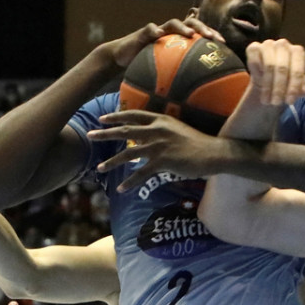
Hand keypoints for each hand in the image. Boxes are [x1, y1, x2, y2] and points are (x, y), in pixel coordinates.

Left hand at [87, 110, 221, 191]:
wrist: (213, 153)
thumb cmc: (198, 144)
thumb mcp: (178, 130)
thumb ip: (162, 131)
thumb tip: (148, 137)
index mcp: (161, 120)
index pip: (133, 115)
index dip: (116, 116)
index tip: (102, 118)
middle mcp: (157, 130)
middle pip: (125, 131)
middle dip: (105, 134)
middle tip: (90, 135)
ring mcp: (159, 146)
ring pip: (129, 154)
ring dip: (112, 162)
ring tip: (100, 169)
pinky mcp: (163, 162)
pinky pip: (141, 174)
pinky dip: (130, 182)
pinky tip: (121, 188)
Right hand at [101, 17, 224, 69]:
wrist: (124, 57)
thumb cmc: (147, 68)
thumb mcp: (165, 75)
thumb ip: (179, 80)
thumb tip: (197, 101)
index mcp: (181, 41)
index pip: (201, 34)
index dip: (213, 36)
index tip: (224, 45)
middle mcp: (172, 33)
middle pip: (192, 23)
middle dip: (203, 28)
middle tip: (211, 38)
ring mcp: (159, 30)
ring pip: (174, 23)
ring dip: (183, 27)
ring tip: (190, 34)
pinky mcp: (144, 32)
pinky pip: (150, 29)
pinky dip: (155, 31)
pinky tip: (159, 34)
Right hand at [245, 39, 304, 105]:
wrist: (266, 80)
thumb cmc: (283, 81)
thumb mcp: (293, 87)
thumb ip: (299, 88)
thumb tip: (304, 92)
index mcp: (297, 52)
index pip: (298, 69)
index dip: (294, 86)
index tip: (289, 101)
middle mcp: (283, 45)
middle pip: (283, 68)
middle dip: (279, 88)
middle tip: (276, 102)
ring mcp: (268, 44)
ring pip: (269, 66)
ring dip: (268, 85)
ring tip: (267, 100)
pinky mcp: (254, 47)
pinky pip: (255, 61)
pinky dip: (257, 74)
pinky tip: (258, 83)